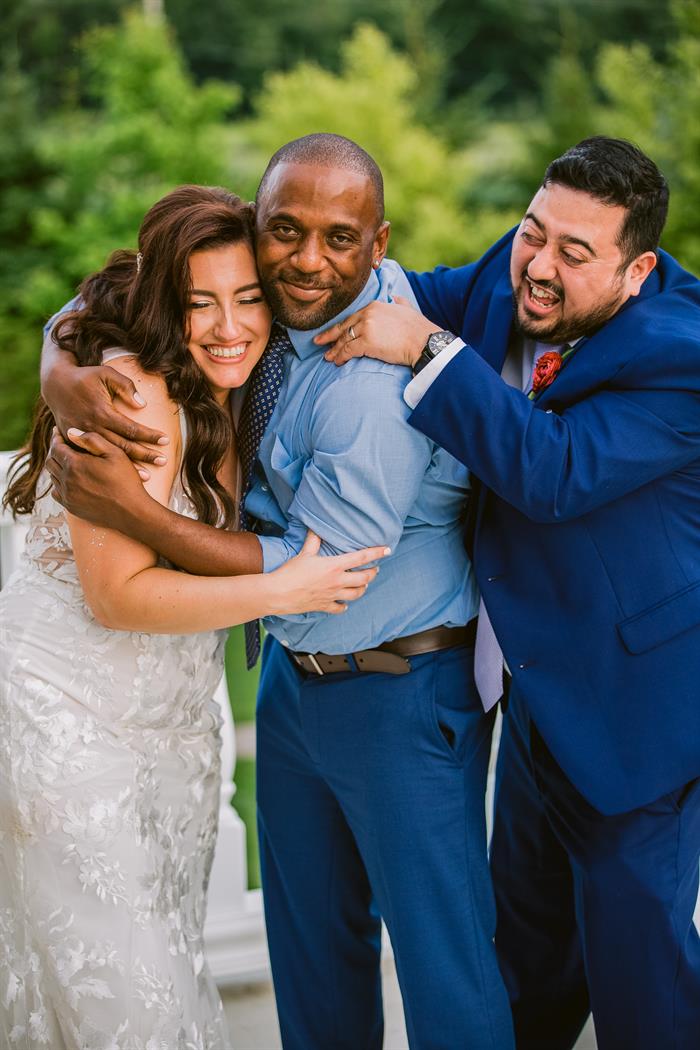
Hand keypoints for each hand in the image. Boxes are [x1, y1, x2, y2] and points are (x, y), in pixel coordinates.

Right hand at [42, 359, 167, 463]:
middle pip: (123, 446)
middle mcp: (92, 427)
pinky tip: (118, 475)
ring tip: (147, 477)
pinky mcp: (73, 442)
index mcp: (102, 412)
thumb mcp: (106, 374)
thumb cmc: (85, 377)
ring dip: (129, 466)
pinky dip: (106, 467)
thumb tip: (142, 404)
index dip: (149, 435)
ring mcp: (82, 437)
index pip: (131, 429)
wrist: (56, 384)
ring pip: (109, 456)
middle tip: (163, 461)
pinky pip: (93, 458)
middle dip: (145, 454)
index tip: (166, 440)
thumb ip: (125, 386)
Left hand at [46, 429, 152, 528]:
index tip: (58, 432)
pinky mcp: (71, 506)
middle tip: (61, 445)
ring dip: (57, 466)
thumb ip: (92, 439)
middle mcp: (67, 480)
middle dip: (54, 451)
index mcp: (75, 464)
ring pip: (52, 476)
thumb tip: (71, 432)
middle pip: (50, 461)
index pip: (56, 447)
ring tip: (66, 461)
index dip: (56, 438)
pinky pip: (56, 492)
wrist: (131, 511)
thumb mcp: (115, 453)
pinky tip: (69, 479)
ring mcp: (67, 495)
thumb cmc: (126, 480)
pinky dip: (59, 483)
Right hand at [269, 531, 389, 614]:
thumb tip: (315, 528)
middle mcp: (338, 581)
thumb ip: (313, 541)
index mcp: (335, 566)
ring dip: (362, 588)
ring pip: (357, 594)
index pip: (362, 557)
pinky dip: (344, 606)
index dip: (377, 553)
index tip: (387, 550)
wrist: (278, 593)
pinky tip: (344, 603)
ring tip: (363, 584)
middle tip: (374, 569)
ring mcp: (333, 595)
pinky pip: (340, 608)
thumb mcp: (304, 553)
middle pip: (364, 578)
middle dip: (372, 573)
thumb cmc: (290, 572)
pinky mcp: (325, 606)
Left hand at [315, 296, 439, 366]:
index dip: (342, 326)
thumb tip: (396, 298)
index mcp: (375, 306)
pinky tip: (337, 362)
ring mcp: (366, 328)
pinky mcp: (367, 342)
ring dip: (334, 350)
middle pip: (344, 327)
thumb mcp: (408, 309)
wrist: (424, 342)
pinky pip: (348, 350)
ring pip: (344, 339)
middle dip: (329, 336)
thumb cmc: (419, 329)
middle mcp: (368, 314)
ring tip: (328, 357)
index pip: (353, 317)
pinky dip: (341, 356)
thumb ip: (400, 302)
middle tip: (318, 342)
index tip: (334, 332)